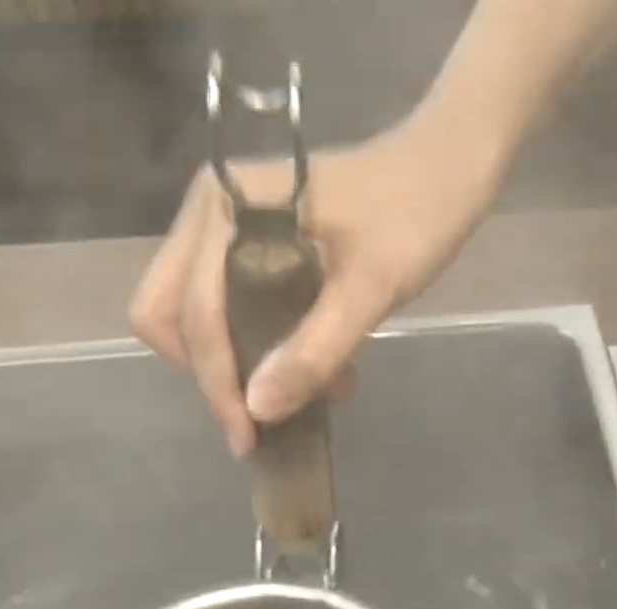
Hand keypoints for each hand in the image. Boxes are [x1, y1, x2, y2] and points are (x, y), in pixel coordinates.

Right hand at [129, 112, 508, 454]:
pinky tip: (311, 365)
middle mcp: (208, 208)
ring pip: (193, 308)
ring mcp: (223, 220)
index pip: (195, 309)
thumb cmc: (415, 215)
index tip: (246, 436)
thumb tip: (258, 409)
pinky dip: (253, 338)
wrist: (449, 165)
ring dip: (234, 358)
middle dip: (207, 369)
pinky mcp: (245, 234)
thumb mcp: (372, 288)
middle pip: (168, 308)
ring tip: (302, 394)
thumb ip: (315, 349)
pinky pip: (225, 297)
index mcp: (226, 207)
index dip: (216, 379)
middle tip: (256, 417)